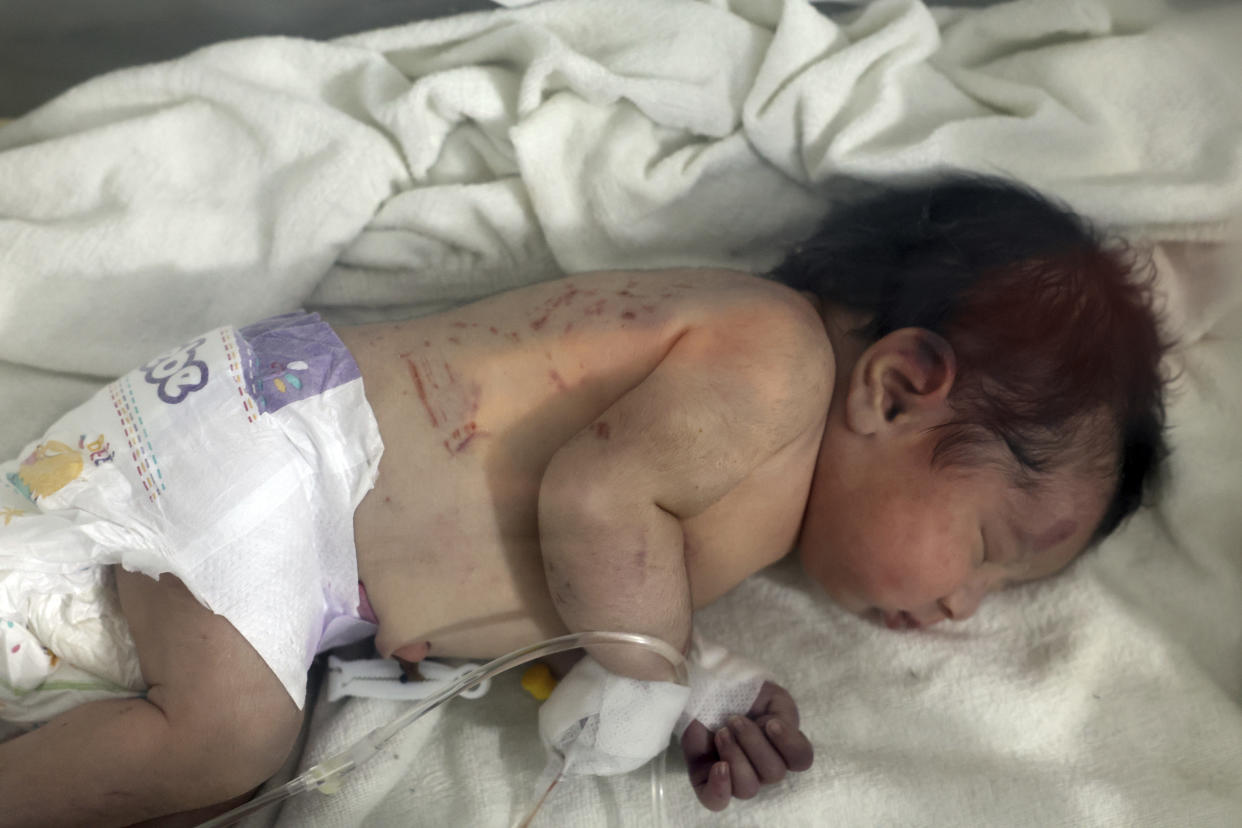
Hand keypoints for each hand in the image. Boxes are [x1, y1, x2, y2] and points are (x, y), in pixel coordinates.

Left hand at [680, 681, 813, 810]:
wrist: (702, 685)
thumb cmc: (738, 689)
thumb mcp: (769, 693)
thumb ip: (784, 712)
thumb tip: (779, 728)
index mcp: (780, 745)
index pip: (801, 759)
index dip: (789, 744)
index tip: (771, 722)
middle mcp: (761, 766)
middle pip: (773, 773)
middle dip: (753, 742)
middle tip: (735, 719)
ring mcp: (735, 775)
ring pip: (748, 787)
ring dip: (736, 756)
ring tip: (721, 732)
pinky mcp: (706, 779)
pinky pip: (715, 801)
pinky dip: (720, 789)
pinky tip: (719, 767)